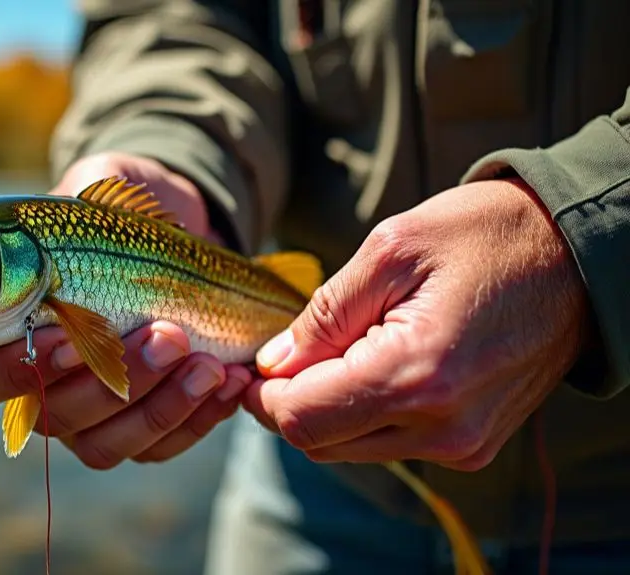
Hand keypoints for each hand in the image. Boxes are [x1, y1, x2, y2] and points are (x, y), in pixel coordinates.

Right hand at [0, 152, 251, 467]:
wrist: (176, 245)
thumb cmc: (119, 218)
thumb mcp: (93, 188)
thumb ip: (79, 198)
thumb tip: (89, 202)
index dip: (9, 371)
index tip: (65, 333)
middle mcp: (35, 387)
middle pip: (53, 418)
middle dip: (116, 379)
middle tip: (168, 332)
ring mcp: (85, 417)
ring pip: (106, 444)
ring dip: (160, 407)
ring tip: (209, 362)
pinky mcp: (136, 431)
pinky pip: (159, 448)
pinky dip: (198, 418)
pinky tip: (230, 378)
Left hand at [243, 178, 590, 471]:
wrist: (572, 254)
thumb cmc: (482, 236)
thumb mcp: (390, 250)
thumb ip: (322, 316)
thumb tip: (273, 365)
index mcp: (417, 375)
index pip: (302, 418)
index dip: (262, 395)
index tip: (252, 363)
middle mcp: (442, 427)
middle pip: (320, 442)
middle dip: (288, 400)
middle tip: (286, 352)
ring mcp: (461, 444)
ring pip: (350, 448)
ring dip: (326, 407)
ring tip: (337, 349)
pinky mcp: (472, 446)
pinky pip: (389, 442)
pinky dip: (364, 412)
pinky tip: (373, 364)